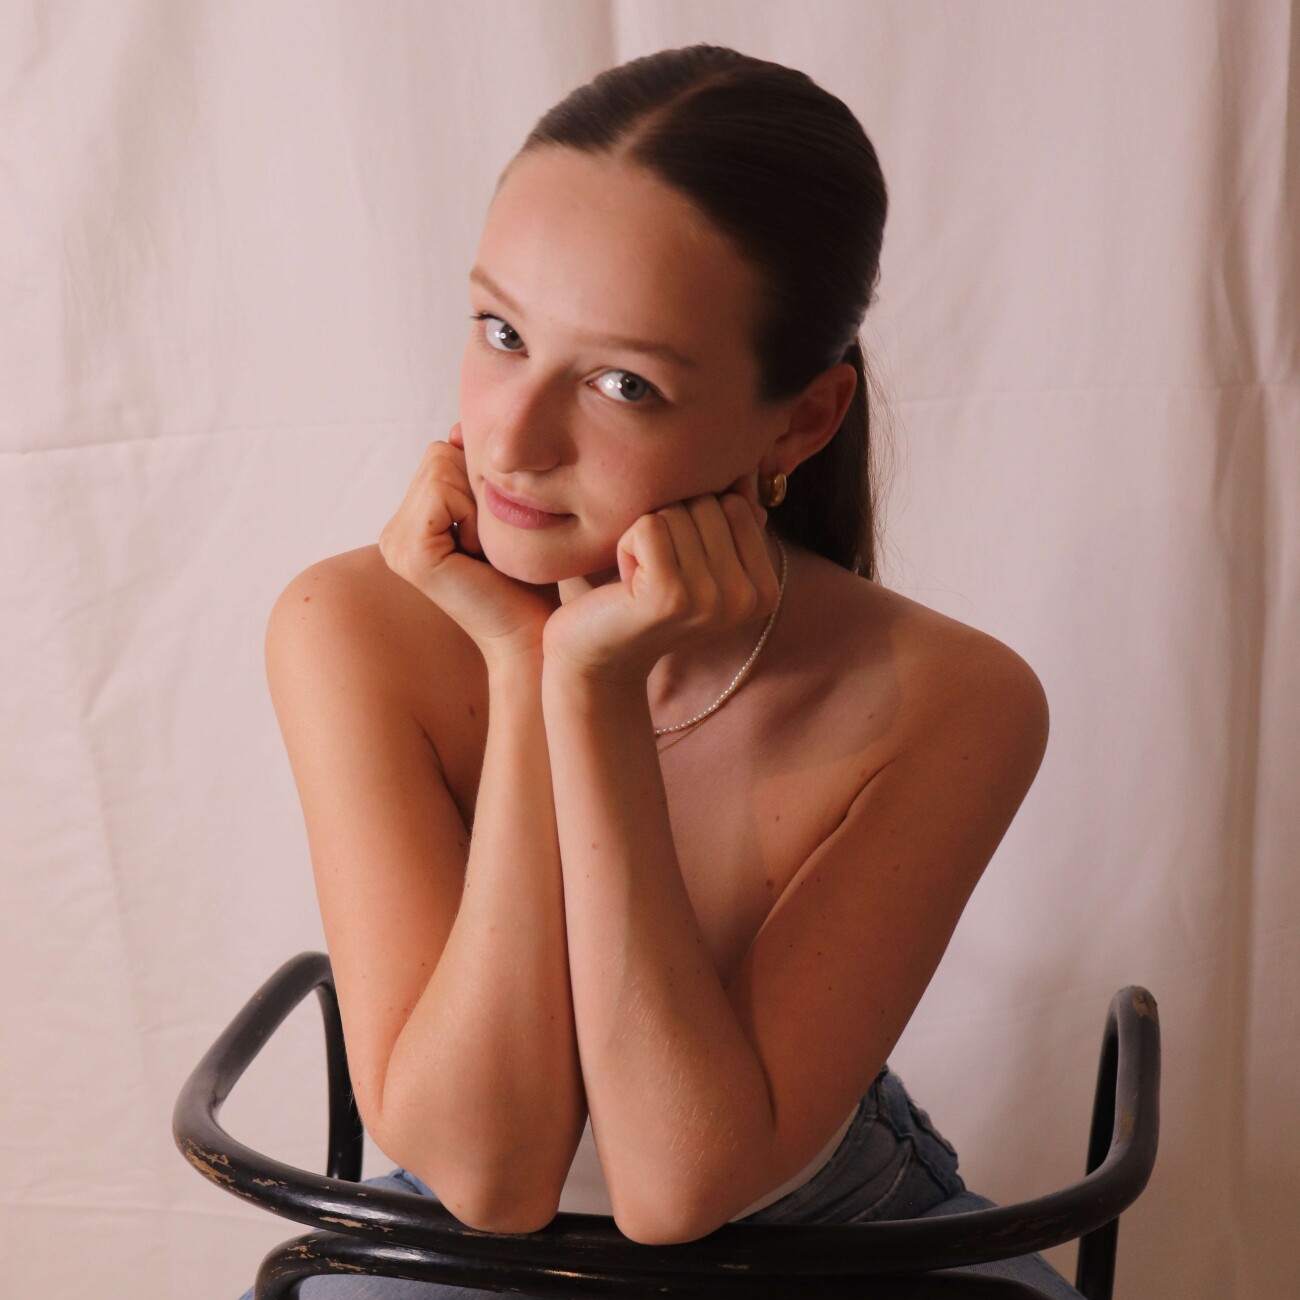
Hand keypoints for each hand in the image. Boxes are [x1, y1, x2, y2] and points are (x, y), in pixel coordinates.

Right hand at [379, 423, 560, 664]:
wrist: (533, 633)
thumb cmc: (527, 579)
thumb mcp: (500, 513)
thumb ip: (473, 471)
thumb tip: (458, 427)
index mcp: (410, 523)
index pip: (442, 454)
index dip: (479, 481)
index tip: (494, 531)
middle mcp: (394, 533)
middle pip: (439, 454)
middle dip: (477, 488)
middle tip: (491, 542)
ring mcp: (395, 544)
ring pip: (441, 464)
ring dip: (478, 502)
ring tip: (486, 549)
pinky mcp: (409, 552)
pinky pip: (441, 488)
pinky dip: (472, 513)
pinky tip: (479, 554)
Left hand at [540, 472, 779, 685]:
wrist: (596, 654)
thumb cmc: (643, 596)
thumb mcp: (697, 555)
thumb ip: (730, 518)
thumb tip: (748, 473)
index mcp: (764, 590)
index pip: (736, 504)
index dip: (695, 522)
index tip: (680, 566)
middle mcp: (745, 599)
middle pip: (708, 504)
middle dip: (671, 527)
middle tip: (655, 574)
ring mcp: (711, 600)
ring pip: (677, 512)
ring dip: (645, 537)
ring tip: (640, 579)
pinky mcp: (670, 596)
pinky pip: (649, 525)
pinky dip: (625, 544)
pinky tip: (624, 583)